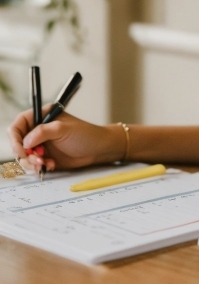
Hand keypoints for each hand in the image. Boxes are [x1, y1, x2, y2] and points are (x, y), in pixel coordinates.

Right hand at [7, 108, 122, 172]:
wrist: (98, 149)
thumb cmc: (85, 134)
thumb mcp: (63, 129)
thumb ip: (42, 132)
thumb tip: (25, 141)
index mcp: (42, 116)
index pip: (19, 124)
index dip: (15, 137)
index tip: (21, 149)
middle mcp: (39, 130)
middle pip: (18, 142)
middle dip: (24, 153)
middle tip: (37, 159)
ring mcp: (41, 144)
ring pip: (24, 155)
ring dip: (32, 162)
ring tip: (45, 163)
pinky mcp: (45, 156)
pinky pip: (33, 164)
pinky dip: (38, 167)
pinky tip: (51, 165)